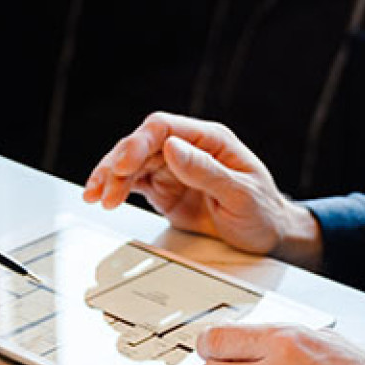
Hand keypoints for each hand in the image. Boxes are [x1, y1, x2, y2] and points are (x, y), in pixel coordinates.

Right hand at [80, 112, 321, 264]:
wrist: (267, 237)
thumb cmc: (262, 212)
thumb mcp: (240, 194)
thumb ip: (205, 171)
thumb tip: (172, 146)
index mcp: (210, 140)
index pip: (164, 127)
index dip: (139, 142)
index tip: (125, 164)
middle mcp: (188, 149)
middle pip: (141, 144)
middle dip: (118, 163)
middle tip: (105, 188)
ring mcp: (174, 169)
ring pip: (132, 163)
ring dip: (111, 178)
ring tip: (97, 197)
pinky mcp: (165, 189)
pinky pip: (135, 183)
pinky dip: (116, 189)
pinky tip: (103, 197)